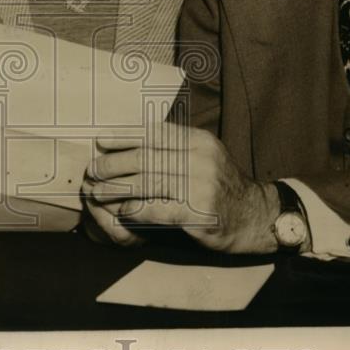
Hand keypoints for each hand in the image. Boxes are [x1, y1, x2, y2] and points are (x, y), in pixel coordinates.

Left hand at [83, 125, 279, 253]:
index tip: (101, 140)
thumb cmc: (220, 185)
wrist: (256, 217)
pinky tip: (121, 211)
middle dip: (114, 163)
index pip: (154, 133)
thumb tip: (133, 140)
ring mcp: (200, 186)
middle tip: (93, 169)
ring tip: (97, 191)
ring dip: (117, 188)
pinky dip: (136, 210)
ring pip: (148, 183)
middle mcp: (200, 159)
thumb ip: (175, 146)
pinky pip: (158, 209)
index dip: (124, 136)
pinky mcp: (198, 213)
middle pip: (146, 157)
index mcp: (199, 140)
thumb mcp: (204, 155)